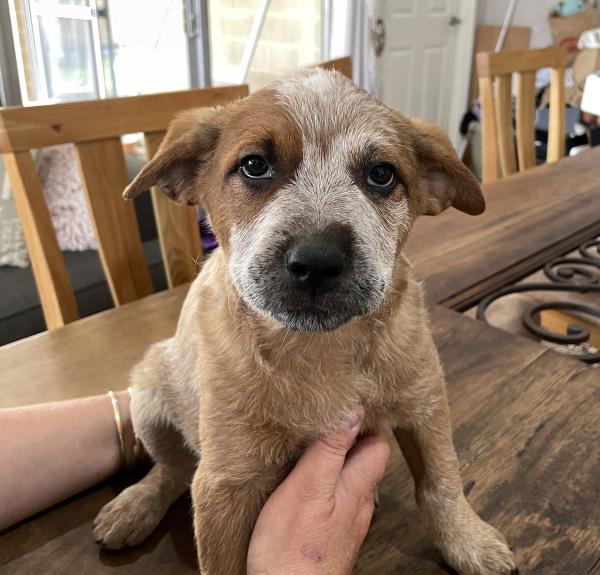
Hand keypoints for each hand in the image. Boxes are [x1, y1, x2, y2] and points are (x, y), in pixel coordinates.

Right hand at [247, 406, 389, 574]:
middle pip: (366, 459)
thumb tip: (353, 411)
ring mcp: (345, 520)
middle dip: (351, 435)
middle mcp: (358, 503)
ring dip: (337, 457)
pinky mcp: (330, 533)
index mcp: (357, 487)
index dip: (368, 420)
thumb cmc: (292, 547)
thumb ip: (329, 450)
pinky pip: (335, 495)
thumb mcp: (307, 488)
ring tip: (314, 440)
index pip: (378, 443)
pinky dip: (326, 479)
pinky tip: (307, 477)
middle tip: (326, 415)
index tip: (349, 400)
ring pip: (350, 477)